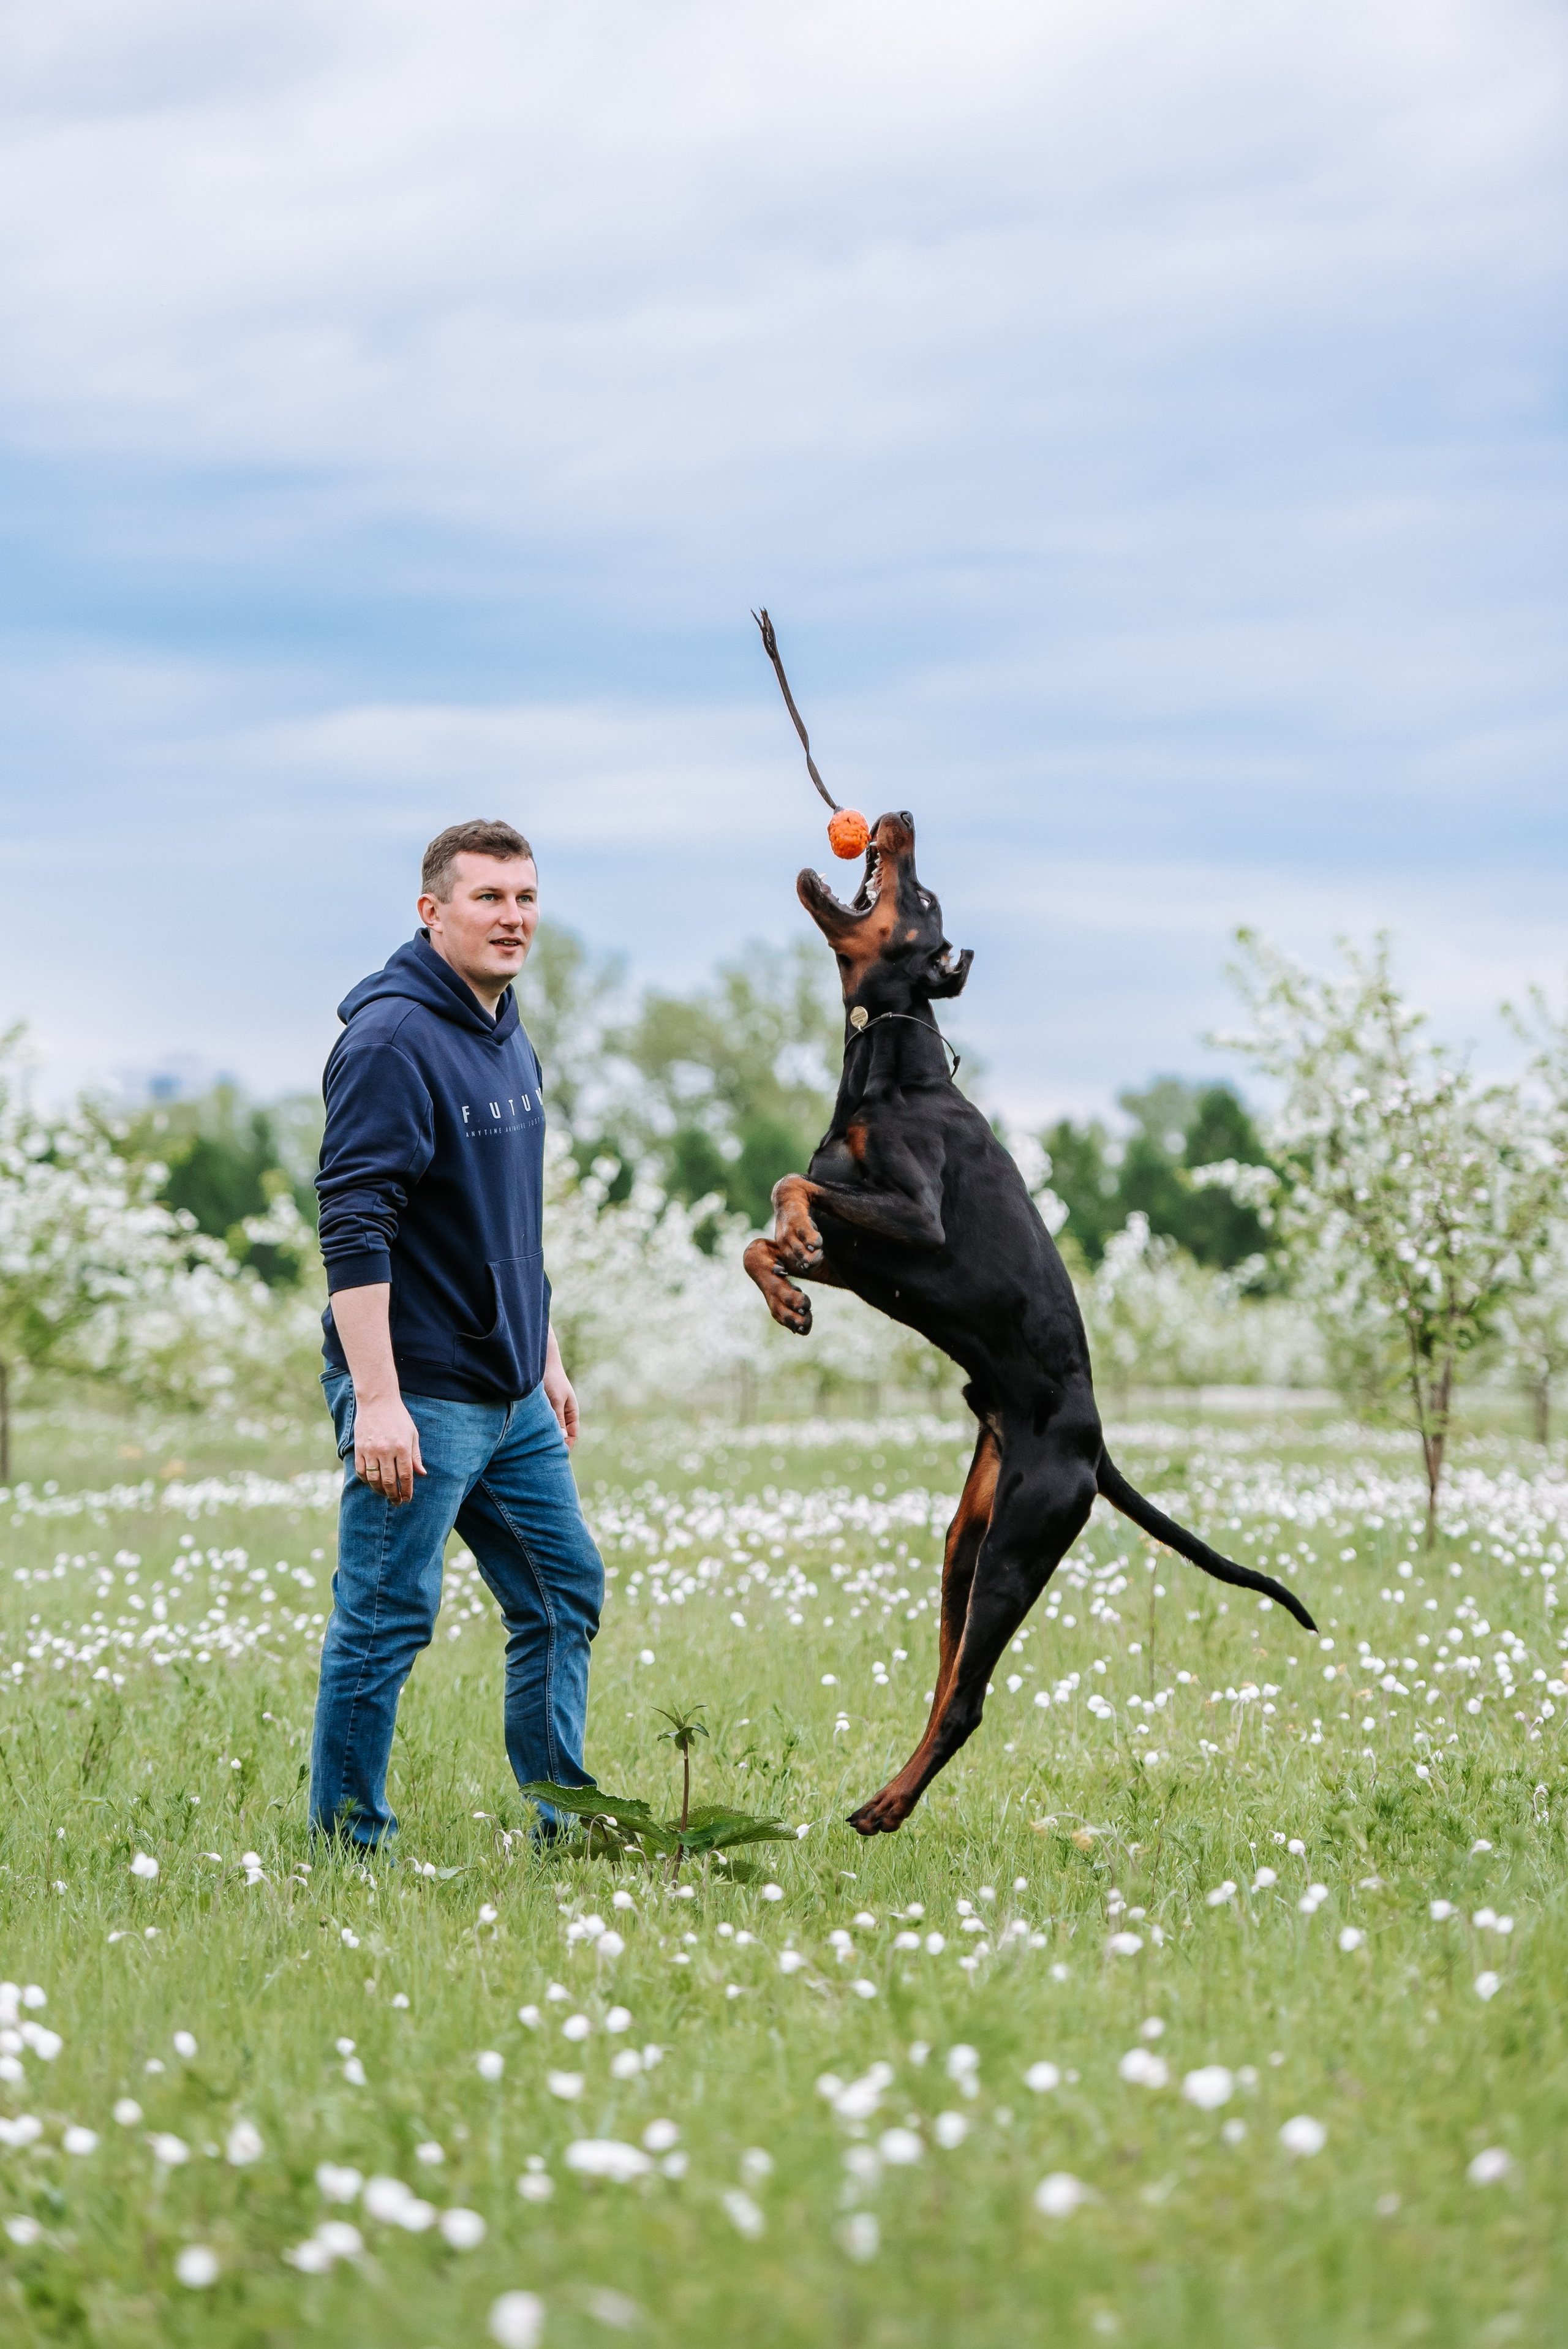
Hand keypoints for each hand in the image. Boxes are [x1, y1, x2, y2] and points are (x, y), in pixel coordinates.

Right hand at [353, 1391, 425, 1503]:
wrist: (377, 1401)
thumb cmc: (398, 1417)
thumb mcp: (412, 1434)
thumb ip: (415, 1456)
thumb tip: (422, 1474)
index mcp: (402, 1447)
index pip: (405, 1476)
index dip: (407, 1490)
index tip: (407, 1499)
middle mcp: (386, 1451)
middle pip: (389, 1481)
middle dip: (394, 1495)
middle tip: (396, 1502)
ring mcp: (370, 1450)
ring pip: (374, 1479)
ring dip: (380, 1491)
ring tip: (385, 1495)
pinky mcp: (359, 1449)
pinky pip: (360, 1471)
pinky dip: (366, 1480)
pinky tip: (372, 1483)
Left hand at [543, 1325, 579, 1447]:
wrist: (539, 1361)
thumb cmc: (552, 1379)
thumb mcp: (556, 1400)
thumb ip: (558, 1419)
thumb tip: (562, 1438)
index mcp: (571, 1411)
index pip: (572, 1435)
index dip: (566, 1446)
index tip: (555, 1455)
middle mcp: (562, 1412)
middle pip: (561, 1434)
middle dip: (554, 1444)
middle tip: (543, 1455)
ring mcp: (551, 1410)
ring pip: (549, 1429)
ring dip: (544, 1436)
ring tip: (533, 1446)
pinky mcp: (540, 1407)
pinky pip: (540, 1422)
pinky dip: (536, 1428)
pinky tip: (526, 1433)